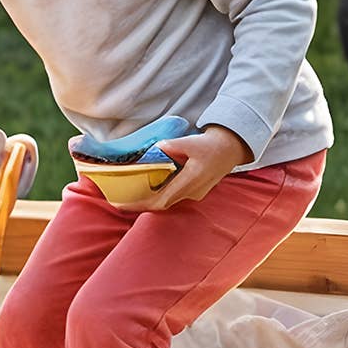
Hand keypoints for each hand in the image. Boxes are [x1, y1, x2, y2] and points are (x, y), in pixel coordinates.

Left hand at [122, 127, 249, 209]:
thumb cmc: (210, 145)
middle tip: (117, 201)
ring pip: (166, 201)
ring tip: (127, 197)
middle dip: (138, 204)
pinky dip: (157, 195)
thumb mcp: (190, 142)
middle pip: (161, 204)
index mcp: (190, 181)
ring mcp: (194, 193)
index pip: (161, 200)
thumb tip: (157, 148)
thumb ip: (172, 146)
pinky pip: (172, 197)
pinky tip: (145, 190)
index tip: (121, 204)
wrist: (230, 148)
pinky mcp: (194, 191)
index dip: (140, 204)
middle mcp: (192, 192)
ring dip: (147, 200)